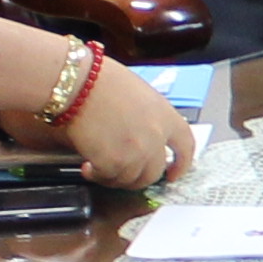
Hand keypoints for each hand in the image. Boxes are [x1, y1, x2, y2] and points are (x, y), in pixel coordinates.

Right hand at [57, 58, 194, 190]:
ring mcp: (135, 153)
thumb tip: (144, 138)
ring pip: (130, 180)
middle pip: (154, 172)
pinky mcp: (112, 163)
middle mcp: (155, 137)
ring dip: (115, 177)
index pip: (186, 147)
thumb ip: (150, 120)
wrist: (77, 83)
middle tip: (123, 171)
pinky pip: (108, 179)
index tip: (173, 174)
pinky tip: (87, 166)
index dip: (181, 164)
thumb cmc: (102, 81)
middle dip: (139, 176)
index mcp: (165, 116)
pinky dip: (96, 176)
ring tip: (100, 165)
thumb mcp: (140, 95)